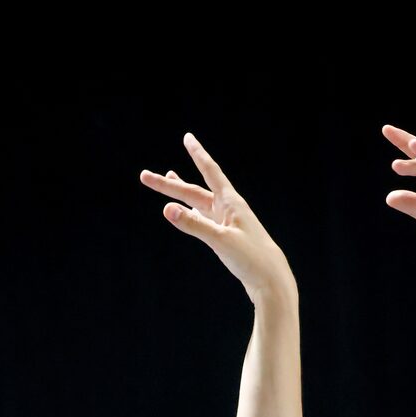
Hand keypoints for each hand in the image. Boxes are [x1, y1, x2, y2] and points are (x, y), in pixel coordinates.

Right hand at [139, 134, 293, 301]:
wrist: (270, 279)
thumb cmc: (250, 258)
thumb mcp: (220, 240)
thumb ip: (193, 224)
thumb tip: (167, 209)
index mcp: (230, 202)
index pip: (209, 171)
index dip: (197, 154)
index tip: (187, 137)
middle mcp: (228, 208)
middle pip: (193, 190)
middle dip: (169, 184)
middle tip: (145, 176)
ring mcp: (226, 222)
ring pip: (198, 202)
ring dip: (181, 192)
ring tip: (169, 178)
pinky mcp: (225, 236)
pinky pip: (203, 218)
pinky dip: (192, 211)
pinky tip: (186, 210)